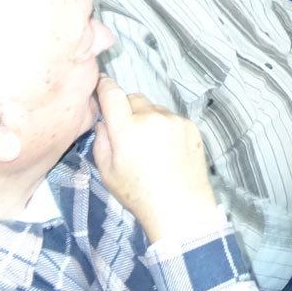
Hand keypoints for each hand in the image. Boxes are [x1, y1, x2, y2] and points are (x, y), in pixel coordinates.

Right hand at [89, 76, 216, 244]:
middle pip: (134, 99)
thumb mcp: (107, 172)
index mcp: (127, 129)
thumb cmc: (139, 194)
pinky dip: (166, 128)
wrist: (180, 206)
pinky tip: (167, 151)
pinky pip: (172, 119)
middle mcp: (152, 118)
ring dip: (148, 120)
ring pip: (154, 109)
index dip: (105, 87)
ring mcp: (174, 120)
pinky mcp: (190, 125)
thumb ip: (101, 141)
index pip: (113, 94)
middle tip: (128, 134)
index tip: (102, 85)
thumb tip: (104, 122)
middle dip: (127, 110)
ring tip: (151, 149)